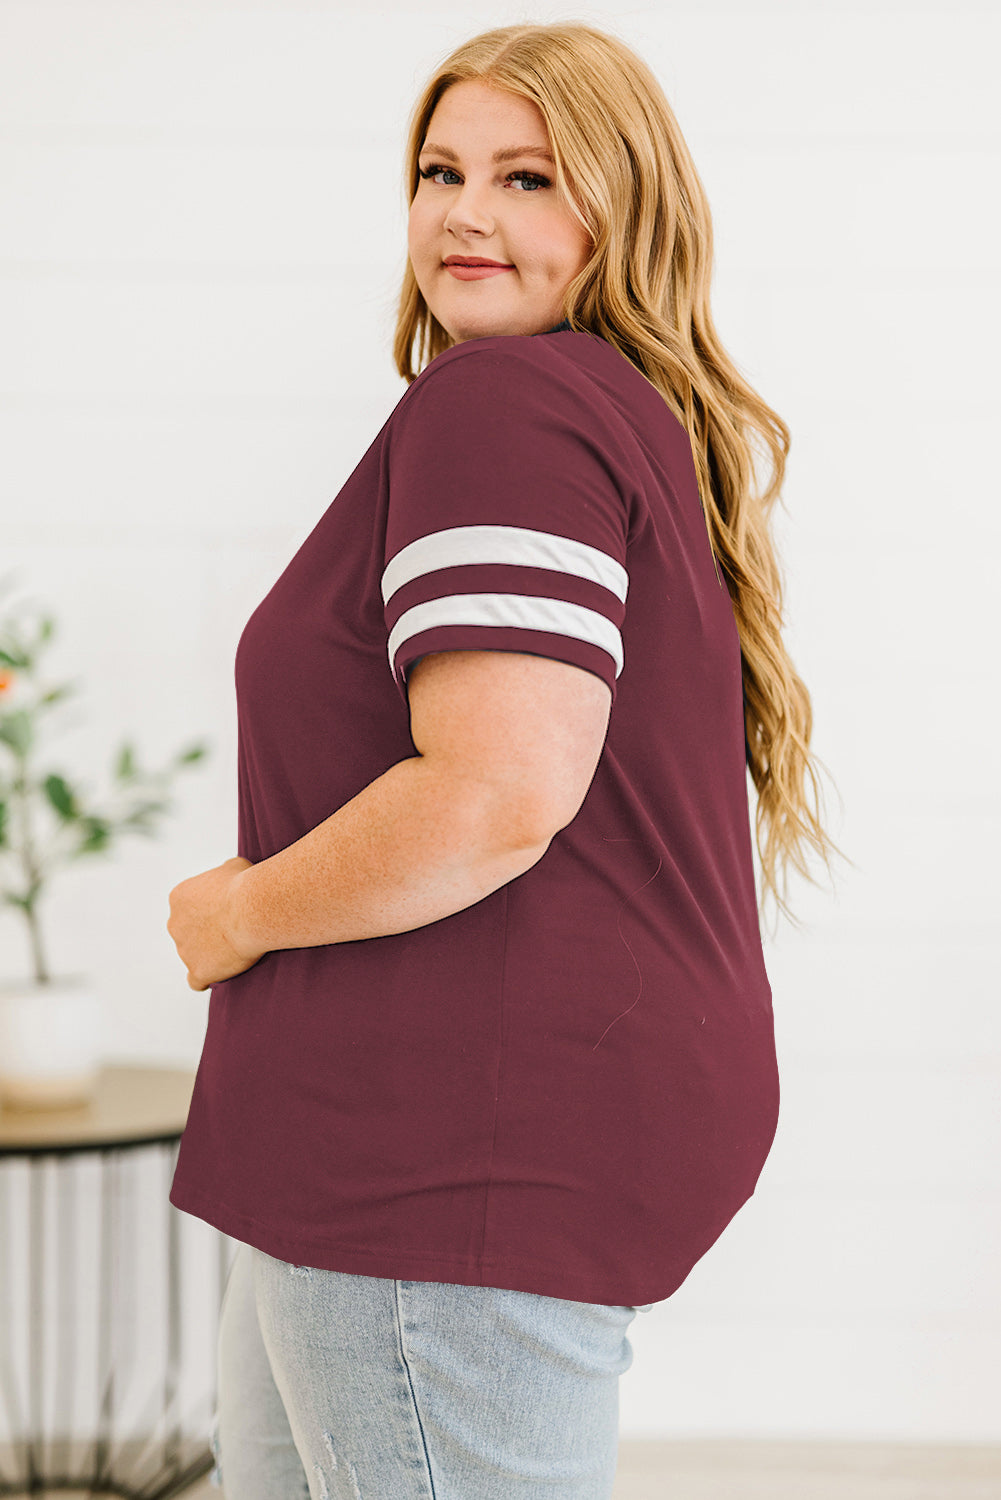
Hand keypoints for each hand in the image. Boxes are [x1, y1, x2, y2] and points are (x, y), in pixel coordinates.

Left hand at [167, 855, 263, 991]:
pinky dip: (207, 978)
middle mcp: (175, 924)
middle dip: (206, 932)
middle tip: (233, 930)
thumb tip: (229, 875)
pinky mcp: (198, 970)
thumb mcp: (234, 866)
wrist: (252, 909)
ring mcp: (184, 950)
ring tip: (237, 950)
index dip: (209, 911)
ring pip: (193, 955)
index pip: (187, 907)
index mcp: (179, 898)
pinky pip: (196, 981)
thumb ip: (224, 874)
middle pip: (187, 932)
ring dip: (210, 954)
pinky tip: (220, 974)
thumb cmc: (245, 885)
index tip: (228, 912)